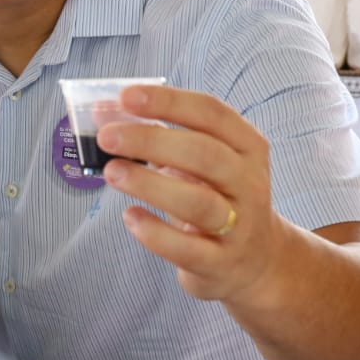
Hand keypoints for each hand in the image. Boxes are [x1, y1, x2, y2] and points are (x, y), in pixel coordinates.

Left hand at [98, 84, 289, 304]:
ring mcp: (239, 225)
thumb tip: (103, 113)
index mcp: (246, 147)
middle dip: (150, 140)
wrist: (256, 261)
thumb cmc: (215, 198)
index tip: (125, 96)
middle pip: (203, 153)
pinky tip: (129, 217)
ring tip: (111, 172)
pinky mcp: (220, 263)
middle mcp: (249, 183)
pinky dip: (155, 233)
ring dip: (149, 184)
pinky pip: (187, 249)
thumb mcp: (200, 163)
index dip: (167, 102)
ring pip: (197, 201)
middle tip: (107, 136)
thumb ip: (158, 137)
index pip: (211, 113)